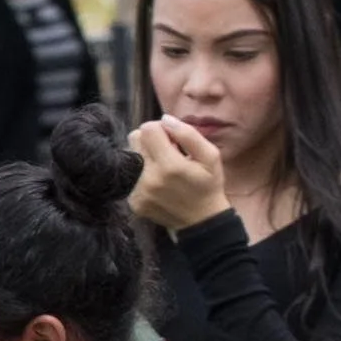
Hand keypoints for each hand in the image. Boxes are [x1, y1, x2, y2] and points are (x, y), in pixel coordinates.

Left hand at [127, 116, 228, 230]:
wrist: (201, 221)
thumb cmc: (208, 185)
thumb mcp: (210, 156)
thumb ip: (188, 134)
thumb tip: (165, 119)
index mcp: (170, 165)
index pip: (147, 129)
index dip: (160, 128)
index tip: (171, 138)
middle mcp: (149, 178)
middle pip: (134, 139)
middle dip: (150, 140)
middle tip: (167, 151)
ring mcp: (138, 192)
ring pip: (130, 156)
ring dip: (145, 156)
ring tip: (163, 167)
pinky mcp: (133, 202)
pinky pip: (130, 176)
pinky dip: (142, 174)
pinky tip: (158, 182)